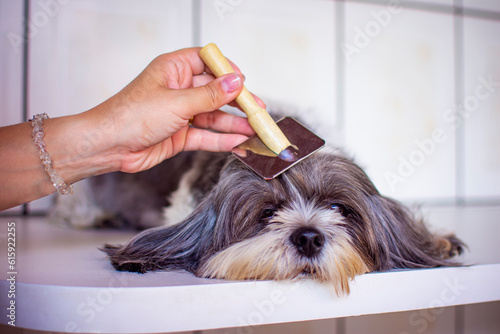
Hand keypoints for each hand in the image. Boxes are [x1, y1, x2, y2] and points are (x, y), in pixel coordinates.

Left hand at [93, 47, 259, 172]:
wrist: (109, 146)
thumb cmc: (132, 115)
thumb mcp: (177, 102)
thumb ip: (210, 95)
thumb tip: (236, 82)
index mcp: (174, 69)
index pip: (207, 62)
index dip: (227, 70)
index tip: (244, 82)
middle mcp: (179, 89)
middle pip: (215, 92)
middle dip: (237, 102)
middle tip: (258, 110)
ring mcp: (180, 113)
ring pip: (213, 116)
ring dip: (233, 124)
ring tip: (254, 130)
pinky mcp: (180, 134)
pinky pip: (206, 135)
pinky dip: (221, 140)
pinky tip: (238, 142)